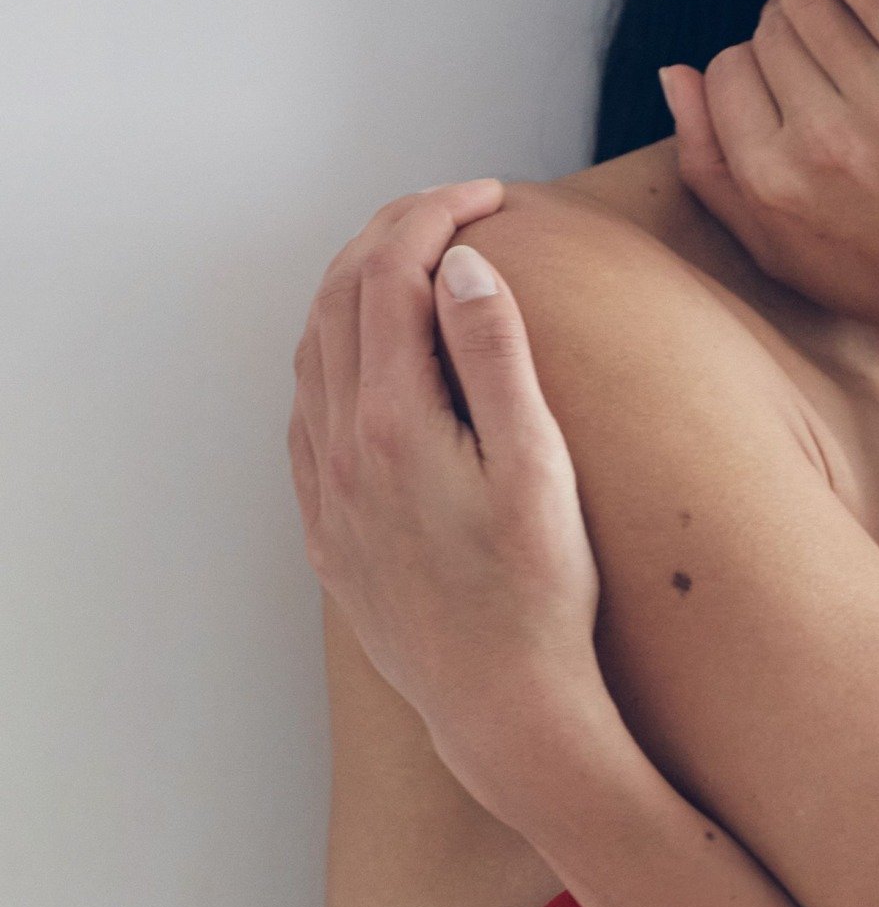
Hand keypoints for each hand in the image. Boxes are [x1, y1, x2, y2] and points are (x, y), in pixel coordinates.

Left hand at [287, 180, 608, 801]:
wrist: (502, 710)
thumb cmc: (541, 597)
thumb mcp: (541, 470)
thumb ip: (497, 360)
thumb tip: (462, 268)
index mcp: (395, 423)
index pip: (393, 276)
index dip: (436, 216)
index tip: (490, 196)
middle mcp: (342, 450)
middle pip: (342, 299)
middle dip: (394, 234)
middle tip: (457, 210)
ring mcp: (327, 492)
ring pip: (314, 352)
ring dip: (356, 288)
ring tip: (415, 264)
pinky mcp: (329, 530)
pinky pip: (308, 415)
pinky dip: (335, 355)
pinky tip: (372, 360)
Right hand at [664, 0, 878, 371]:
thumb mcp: (776, 250)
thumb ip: (710, 168)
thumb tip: (673, 73)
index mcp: (771, 182)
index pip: (724, 71)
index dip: (747, 65)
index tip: (779, 75)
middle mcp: (821, 143)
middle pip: (768, 32)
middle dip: (777, 23)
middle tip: (807, 36)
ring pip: (812, 0)